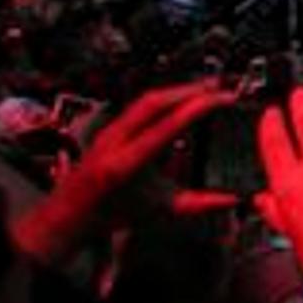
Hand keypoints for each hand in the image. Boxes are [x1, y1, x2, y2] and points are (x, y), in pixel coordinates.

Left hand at [14, 79, 225, 265]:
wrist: (71, 216)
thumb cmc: (111, 215)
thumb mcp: (159, 211)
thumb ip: (198, 204)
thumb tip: (232, 200)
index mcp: (126, 164)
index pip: (169, 124)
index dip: (199, 106)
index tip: (223, 98)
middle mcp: (114, 142)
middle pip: (155, 102)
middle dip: (189, 90)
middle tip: (219, 86)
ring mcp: (108, 133)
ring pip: (145, 100)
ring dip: (176, 91)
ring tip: (204, 89)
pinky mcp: (108, 129)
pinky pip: (137, 106)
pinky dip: (162, 99)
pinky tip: (177, 101)